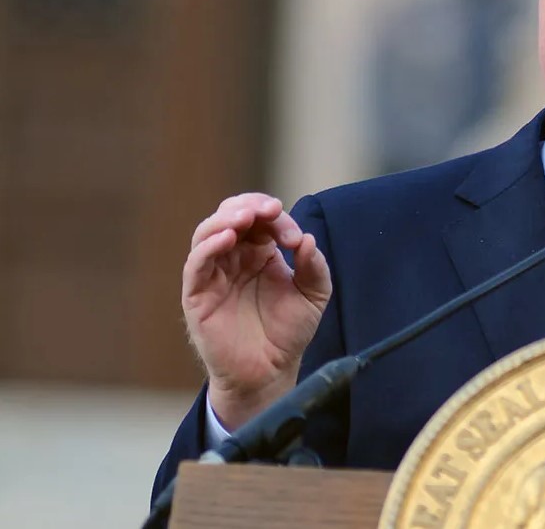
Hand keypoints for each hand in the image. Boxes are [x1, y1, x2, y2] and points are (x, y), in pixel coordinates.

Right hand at [182, 193, 331, 429]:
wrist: (269, 372)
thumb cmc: (287, 332)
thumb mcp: (313, 296)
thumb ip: (314, 267)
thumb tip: (307, 240)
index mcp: (260, 253)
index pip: (261, 219)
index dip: (277, 219)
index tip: (294, 237)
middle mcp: (234, 258)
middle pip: (231, 215)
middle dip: (249, 206)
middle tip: (270, 209)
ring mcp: (214, 274)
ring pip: (208, 233)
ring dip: (225, 219)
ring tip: (245, 217)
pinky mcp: (198, 294)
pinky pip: (196, 263)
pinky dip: (209, 245)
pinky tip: (227, 238)